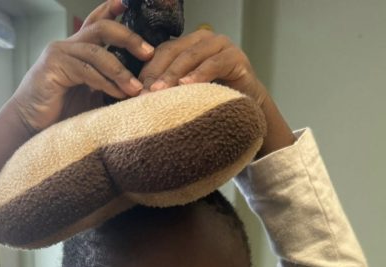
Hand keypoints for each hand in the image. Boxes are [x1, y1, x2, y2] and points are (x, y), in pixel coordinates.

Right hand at [11, 0, 154, 133]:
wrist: (30, 126)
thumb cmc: (61, 113)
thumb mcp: (90, 95)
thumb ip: (108, 84)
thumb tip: (137, 87)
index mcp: (78, 49)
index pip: (97, 22)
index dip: (112, 9)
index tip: (129, 4)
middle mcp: (68, 45)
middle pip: (102, 28)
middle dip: (129, 38)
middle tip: (149, 52)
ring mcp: (60, 54)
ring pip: (97, 51)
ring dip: (120, 71)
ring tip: (136, 88)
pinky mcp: (54, 67)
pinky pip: (86, 70)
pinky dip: (105, 83)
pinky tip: (118, 94)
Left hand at [138, 29, 267, 107]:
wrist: (249, 108)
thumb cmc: (214, 100)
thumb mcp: (188, 91)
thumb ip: (169, 87)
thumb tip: (139, 96)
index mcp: (188, 44)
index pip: (163, 52)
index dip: (148, 70)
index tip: (136, 91)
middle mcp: (204, 39)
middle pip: (174, 52)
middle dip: (158, 73)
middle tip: (145, 93)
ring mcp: (221, 45)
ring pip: (191, 56)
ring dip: (174, 74)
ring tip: (161, 90)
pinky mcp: (236, 57)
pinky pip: (213, 64)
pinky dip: (199, 75)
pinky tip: (187, 85)